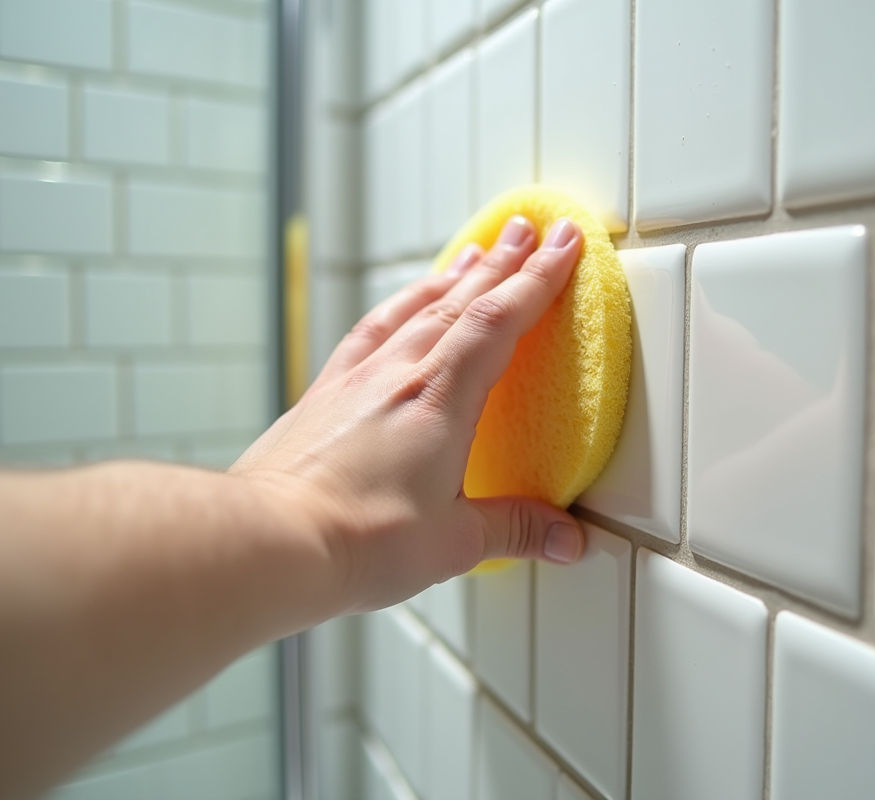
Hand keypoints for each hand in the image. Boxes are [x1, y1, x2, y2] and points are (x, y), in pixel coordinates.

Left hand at [232, 215, 585, 613]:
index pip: (500, 321)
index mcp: (441, 398)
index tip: (563, 243)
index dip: (538, 278)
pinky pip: (370, 331)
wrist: (268, 540)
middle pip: (460, 299)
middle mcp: (398, 373)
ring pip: (413, 307)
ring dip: (451, 276)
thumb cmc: (355, 540)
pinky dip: (396, 307)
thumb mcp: (453, 543)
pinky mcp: (323, 394)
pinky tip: (398, 307)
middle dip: (503, 263)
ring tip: (474, 253)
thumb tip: (566, 538)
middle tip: (528, 229)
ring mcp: (355, 378)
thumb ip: (514, 529)